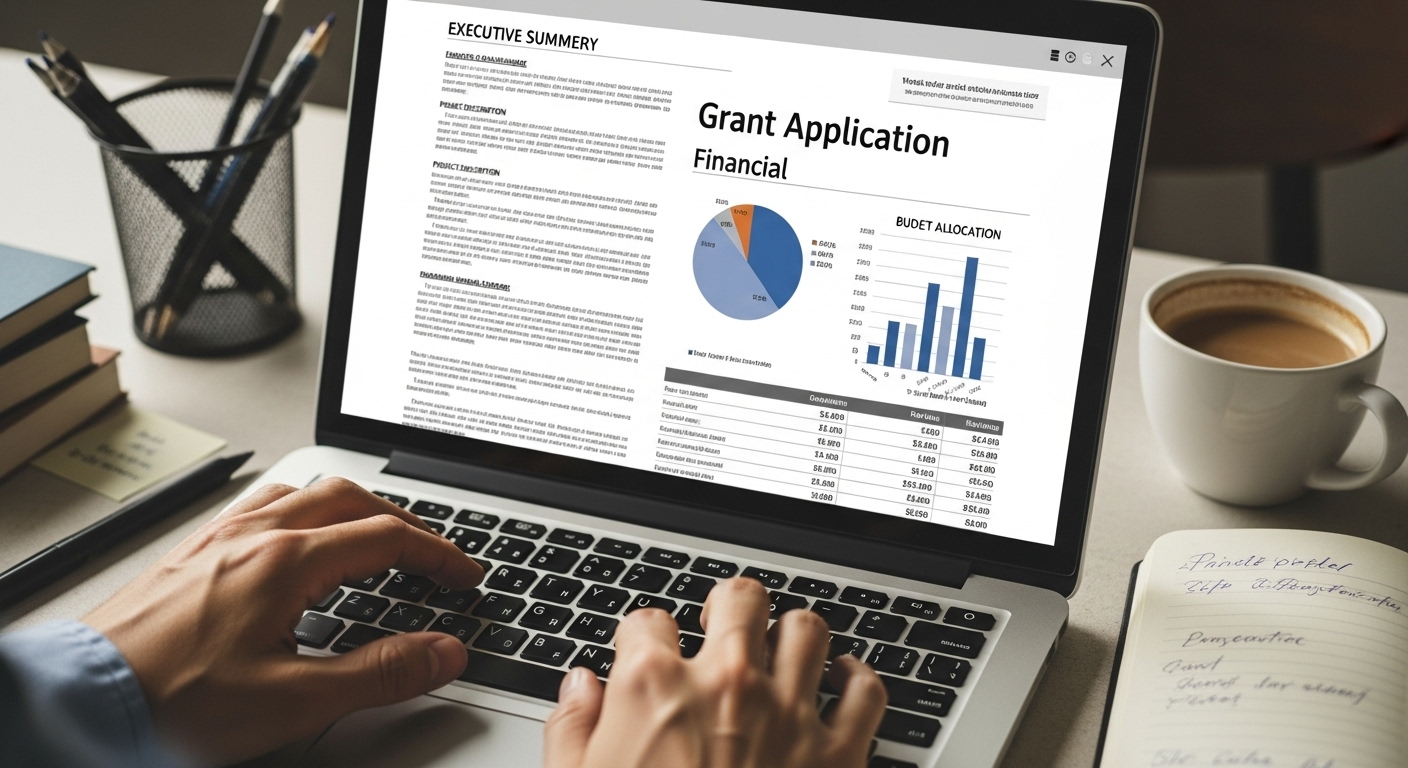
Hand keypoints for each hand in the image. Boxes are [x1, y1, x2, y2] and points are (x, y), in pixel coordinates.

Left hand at [84, 478, 483, 764]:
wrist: (82, 699)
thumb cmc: (172, 701)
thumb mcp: (294, 699)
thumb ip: (380, 673)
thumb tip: (443, 652)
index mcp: (287, 561)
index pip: (387, 538)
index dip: (438, 555)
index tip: (464, 576)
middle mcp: (253, 535)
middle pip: (350, 500)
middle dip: (403, 522)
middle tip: (432, 554)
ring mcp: (218, 538)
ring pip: (303, 493)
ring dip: (352, 508)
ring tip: (373, 535)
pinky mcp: (191, 553)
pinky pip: (260, 506)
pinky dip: (302, 512)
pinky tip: (295, 539)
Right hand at [543, 577, 886, 767]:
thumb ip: (571, 730)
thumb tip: (579, 689)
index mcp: (653, 688)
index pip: (646, 620)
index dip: (642, 635)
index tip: (646, 649)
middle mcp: (727, 685)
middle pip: (739, 599)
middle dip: (729, 604)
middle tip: (724, 620)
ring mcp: (788, 714)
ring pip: (807, 629)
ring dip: (793, 634)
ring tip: (782, 647)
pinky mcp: (839, 753)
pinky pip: (865, 691)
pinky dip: (858, 679)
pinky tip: (843, 679)